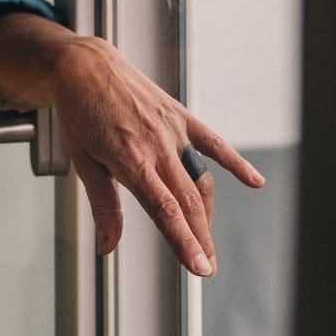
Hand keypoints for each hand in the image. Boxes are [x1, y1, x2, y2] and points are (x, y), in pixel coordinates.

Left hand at [47, 36, 264, 275]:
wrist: (85, 67)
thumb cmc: (81, 113)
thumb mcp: (83, 163)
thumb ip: (104, 207)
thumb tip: (108, 247)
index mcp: (131, 160)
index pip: (165, 211)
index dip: (184, 242)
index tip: (199, 267)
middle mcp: (157, 146)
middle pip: (188, 201)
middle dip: (201, 238)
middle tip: (208, 267)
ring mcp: (173, 130)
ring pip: (201, 179)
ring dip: (207, 212)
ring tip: (206, 239)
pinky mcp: (181, 116)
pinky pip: (214, 143)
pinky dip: (235, 163)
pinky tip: (254, 182)